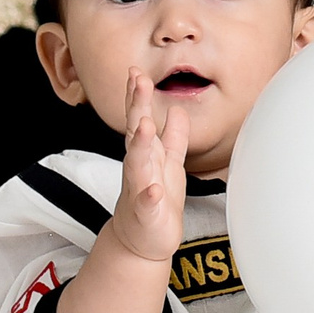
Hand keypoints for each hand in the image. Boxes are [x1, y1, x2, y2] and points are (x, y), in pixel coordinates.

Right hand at [108, 67, 188, 265]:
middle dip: (137, 106)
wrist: (141, 241)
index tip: (136, 71)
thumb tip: (178, 109)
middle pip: (136, 132)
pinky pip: (148, 204)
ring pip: (139, 164)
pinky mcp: (147, 215)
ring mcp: (140, 190)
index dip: (138, 95)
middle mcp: (139, 167)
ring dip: (141, 145)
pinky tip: (153, 189)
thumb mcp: (168, 163)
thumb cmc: (154, 200)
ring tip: (146, 125)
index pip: (140, 118)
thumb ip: (173, 137)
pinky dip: (149, 196)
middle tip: (138, 81)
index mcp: (146, 153)